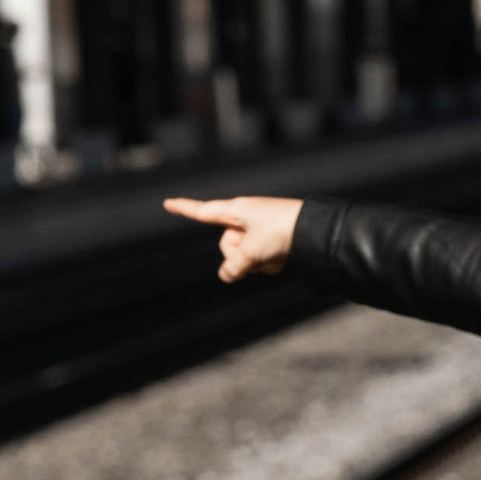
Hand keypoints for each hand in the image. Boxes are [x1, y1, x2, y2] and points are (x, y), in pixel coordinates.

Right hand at [162, 195, 301, 279]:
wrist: (313, 230)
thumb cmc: (280, 232)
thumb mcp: (252, 251)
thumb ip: (233, 266)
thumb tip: (226, 276)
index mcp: (236, 210)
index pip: (203, 211)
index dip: (184, 209)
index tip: (166, 203)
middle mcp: (245, 218)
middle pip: (226, 246)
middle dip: (238, 256)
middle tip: (257, 252)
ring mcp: (258, 231)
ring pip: (244, 258)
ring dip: (257, 263)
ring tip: (275, 252)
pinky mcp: (271, 241)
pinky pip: (261, 261)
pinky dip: (270, 264)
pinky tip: (283, 257)